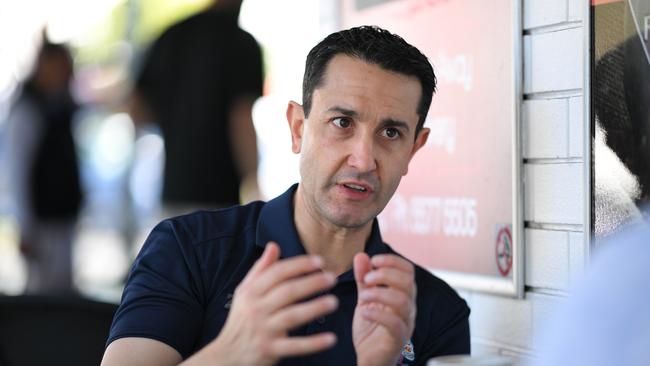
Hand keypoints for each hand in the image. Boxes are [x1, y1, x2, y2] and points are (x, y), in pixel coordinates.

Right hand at [198, 242, 338, 365]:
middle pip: (287, 292)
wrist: (227, 355)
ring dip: (314, 308)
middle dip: (311, 283)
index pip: (277, 273)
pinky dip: (313, 343)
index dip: (299, 265)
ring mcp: (263, 330)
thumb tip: (274, 245)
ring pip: (292, 316)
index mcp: (251, 292)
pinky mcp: (270, 350)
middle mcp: (257, 309)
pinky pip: (295, 346)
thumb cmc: (241, 319)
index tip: (319, 262)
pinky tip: (330, 338)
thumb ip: (261, 269)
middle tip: (332, 278)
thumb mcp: (245, 291)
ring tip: (333, 302)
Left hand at [352, 253, 416, 365]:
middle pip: (408, 282)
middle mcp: (408, 308)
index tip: (373, 260)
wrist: (369, 360)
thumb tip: (361, 255)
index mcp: (403, 295)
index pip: (408, 270)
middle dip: (385, 275)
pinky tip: (364, 312)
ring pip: (402, 301)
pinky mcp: (398, 340)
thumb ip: (364, 279)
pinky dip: (378, 313)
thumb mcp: (365, 300)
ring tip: (363, 296)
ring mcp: (405, 324)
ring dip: (379, 293)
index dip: (392, 261)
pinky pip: (395, 323)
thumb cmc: (370, 329)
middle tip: (366, 279)